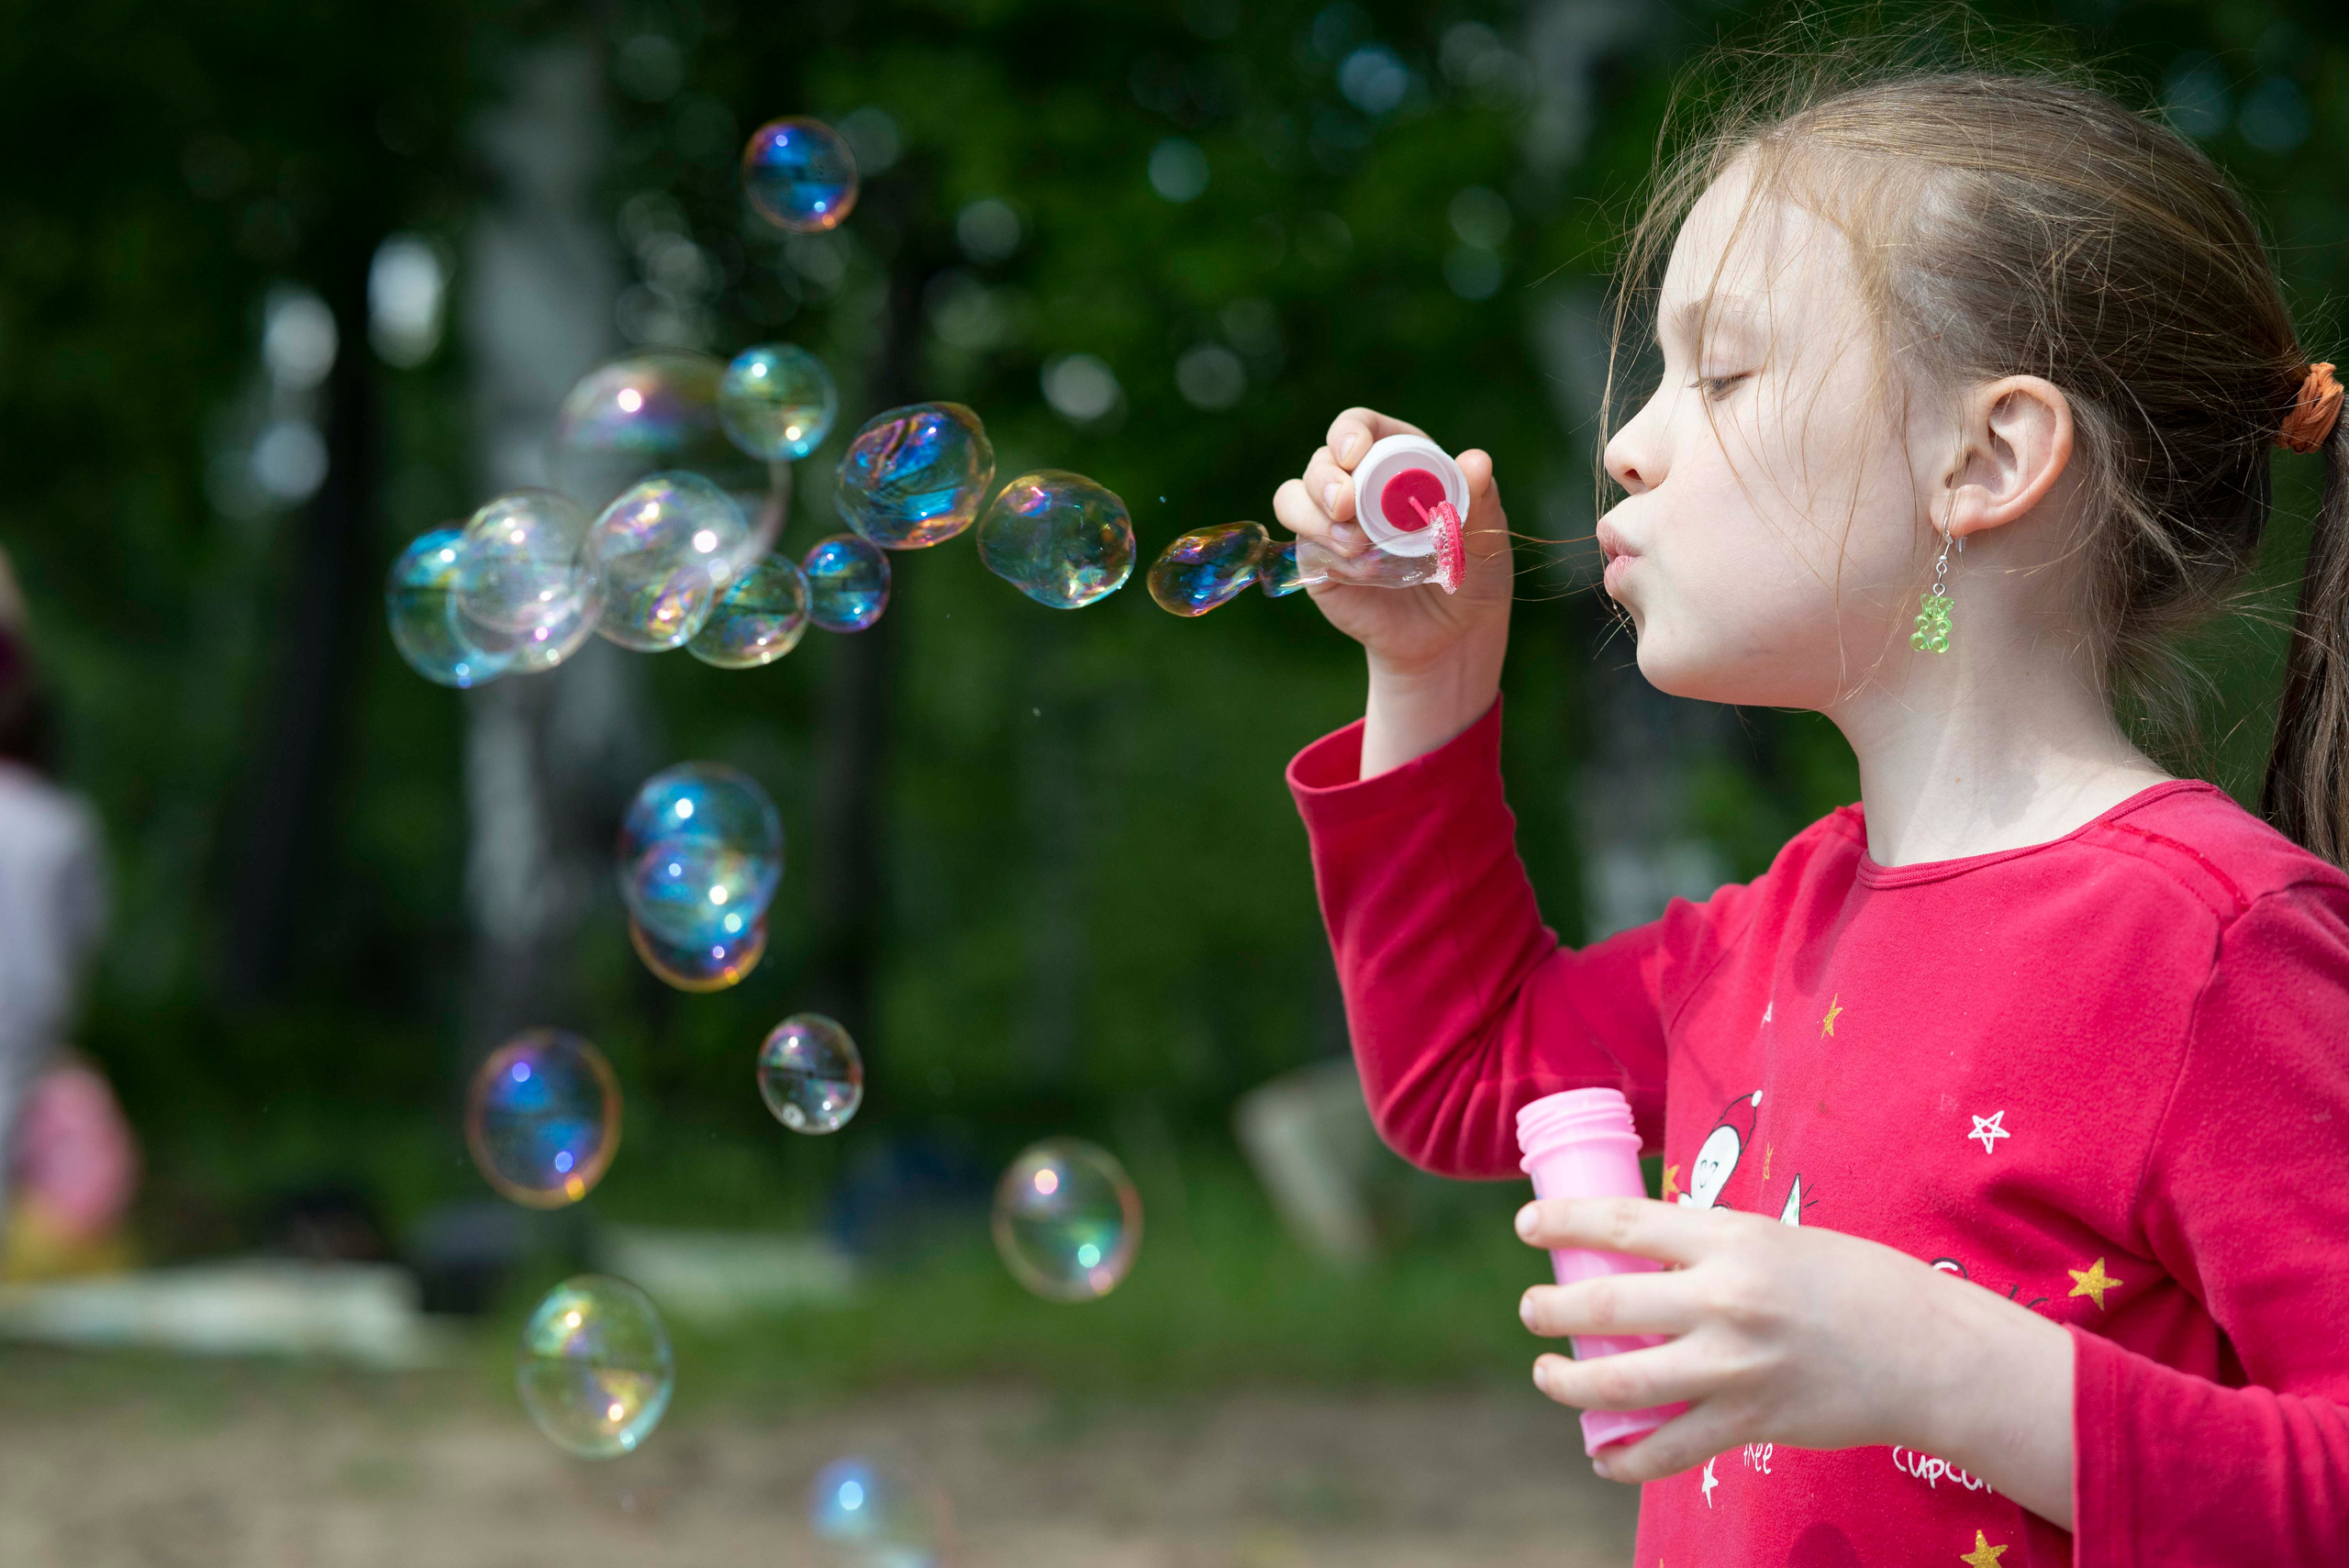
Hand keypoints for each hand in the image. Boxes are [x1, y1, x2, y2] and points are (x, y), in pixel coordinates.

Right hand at [1271, 408, 1513, 776]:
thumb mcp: (1485, 534)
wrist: (1451, 635)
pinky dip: (1328, 554)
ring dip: (1316, 518)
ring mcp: (1332, 524)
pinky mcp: (1319, 561)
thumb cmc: (1473, 573)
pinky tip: (1363, 572)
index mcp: (1395, 460)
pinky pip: (1304, 546)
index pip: (1358, 427)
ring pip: (1293, 498)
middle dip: (1324, 480)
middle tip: (1346, 506)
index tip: (1354, 454)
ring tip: (1357, 546)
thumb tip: (1476, 461)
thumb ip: (1480, 497)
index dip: (1348, 432)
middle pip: (1320, 463)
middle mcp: (1357, 485)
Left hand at [1515, 1197, 2075, 1526]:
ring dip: (1567, 1381)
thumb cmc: (1854, 1284)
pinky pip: (1667, 1448)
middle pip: (1605, 1304)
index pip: (1624, 1223)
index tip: (1525, 1225)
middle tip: (1531, 1309)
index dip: (1563, 1223)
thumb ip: (1713, 1250)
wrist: (1926, 1351)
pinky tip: (1602, 1454)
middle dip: (1550, 1309)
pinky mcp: (1748, 1420)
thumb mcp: (1777, 1241)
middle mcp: (1724, 1299)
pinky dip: (1624, 1458)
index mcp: (1730, 1239)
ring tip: (1548, 1374)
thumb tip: (1643, 1255)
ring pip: (1619, 1382)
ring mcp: (1733, 1365)